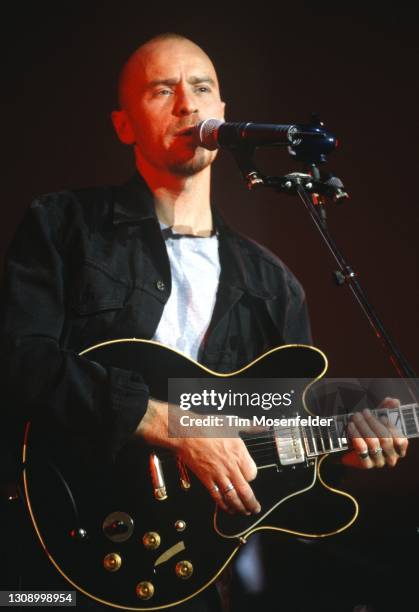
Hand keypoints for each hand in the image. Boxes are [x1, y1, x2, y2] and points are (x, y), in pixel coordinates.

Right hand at [135, 398, 260, 514]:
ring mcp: (218, 474)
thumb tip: (262, 425)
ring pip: (233, 497)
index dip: (252, 477)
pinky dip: (224, 505)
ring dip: (240, 508)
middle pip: (245, 491)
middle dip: (252, 503)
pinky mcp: (206, 479)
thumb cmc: (207, 426)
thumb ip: (250, 426)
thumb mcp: (232, 423)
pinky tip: (227, 509)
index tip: (250, 477)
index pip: (253, 473)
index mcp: (239, 452)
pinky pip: (217, 497)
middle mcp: (231, 466)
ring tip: (244, 512)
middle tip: (255, 509)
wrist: (186, 432)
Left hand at [342, 397, 407, 468]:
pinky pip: (362, 452)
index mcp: (398, 447)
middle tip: (363, 412)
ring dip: (363, 427)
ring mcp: (379, 461)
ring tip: (356, 417)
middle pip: (385, 439)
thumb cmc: (370, 430)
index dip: (391, 427)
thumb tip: (393, 400)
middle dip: (373, 423)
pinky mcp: (367, 464)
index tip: (382, 417)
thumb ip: (386, 410)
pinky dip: (356, 437)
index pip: (400, 439)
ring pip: (373, 444)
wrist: (352, 445)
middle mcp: (391, 456)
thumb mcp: (378, 419)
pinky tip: (351, 427)